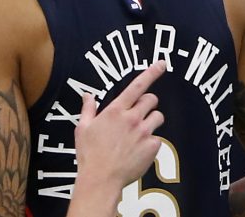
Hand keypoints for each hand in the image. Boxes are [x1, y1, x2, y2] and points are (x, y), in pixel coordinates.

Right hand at [73, 61, 166, 192]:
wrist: (100, 180)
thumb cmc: (89, 155)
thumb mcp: (82, 129)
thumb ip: (88, 109)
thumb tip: (88, 95)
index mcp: (116, 111)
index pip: (137, 86)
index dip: (152, 72)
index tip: (162, 63)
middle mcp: (132, 118)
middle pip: (152, 100)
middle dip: (148, 104)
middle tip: (137, 116)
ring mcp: (144, 132)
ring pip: (158, 117)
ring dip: (151, 122)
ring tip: (137, 135)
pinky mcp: (152, 146)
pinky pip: (157, 138)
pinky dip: (150, 143)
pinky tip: (137, 151)